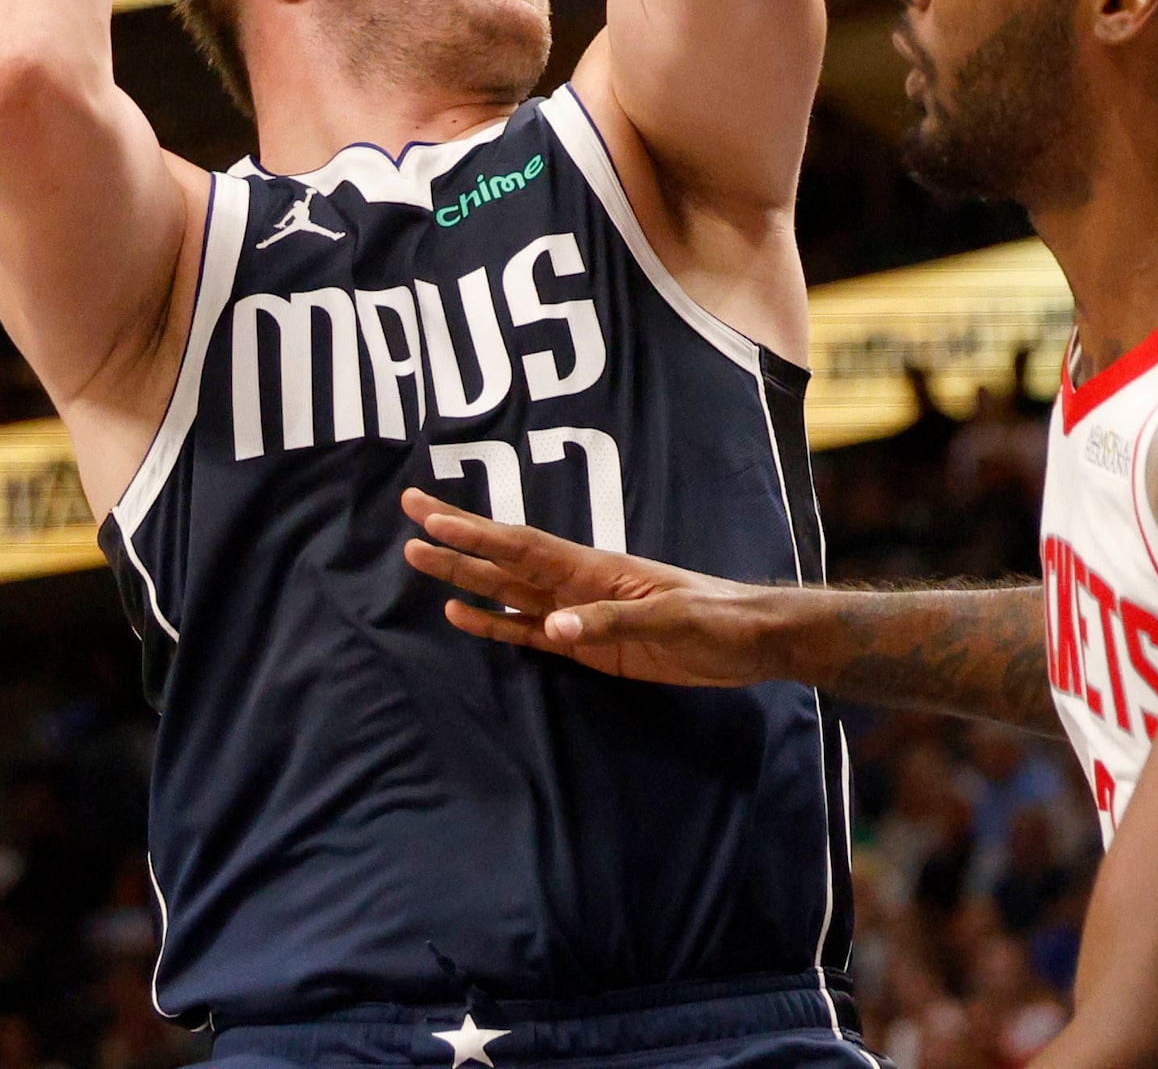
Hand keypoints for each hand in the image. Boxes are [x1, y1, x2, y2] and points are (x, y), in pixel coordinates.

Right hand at [400, 489, 788, 686]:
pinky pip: (529, 631)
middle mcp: (578, 583)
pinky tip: (461, 616)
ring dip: (465, 577)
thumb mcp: (671, 620)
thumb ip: (612, 623)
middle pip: (505, 559)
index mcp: (596, 567)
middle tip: (408, 520)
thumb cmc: (718, 619)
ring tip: (418, 560)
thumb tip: (552, 626)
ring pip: (508, 591)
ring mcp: (579, 612)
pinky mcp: (587, 644)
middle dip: (457, 540)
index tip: (432, 514)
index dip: (477, 531)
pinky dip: (493, 624)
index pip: (524, 546)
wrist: (749, 641)